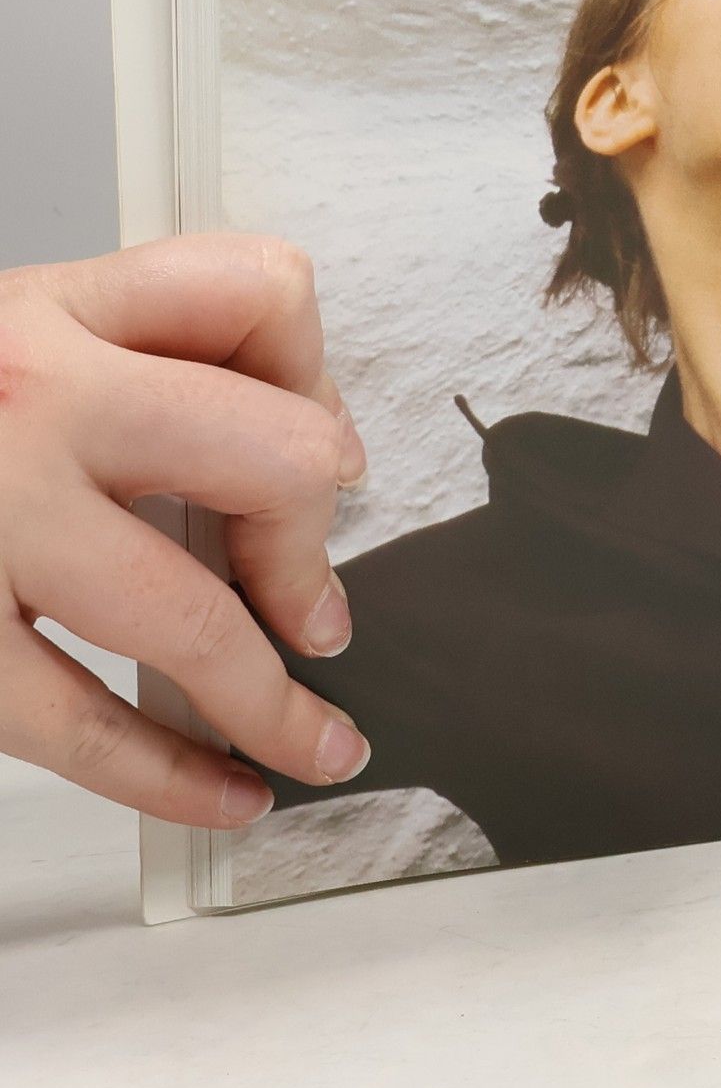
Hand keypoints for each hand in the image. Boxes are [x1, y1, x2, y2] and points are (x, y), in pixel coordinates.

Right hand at [0, 237, 371, 826]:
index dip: (316, 377)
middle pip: (273, 456)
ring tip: (318, 739)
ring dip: (277, 700)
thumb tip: (293, 449)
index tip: (321, 448)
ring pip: (193, 619)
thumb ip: (128, 359)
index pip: (260, 296)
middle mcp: (22, 406)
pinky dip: (173, 776)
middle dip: (310, 543)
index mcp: (45, 315)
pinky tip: (225, 791)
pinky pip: (81, 728)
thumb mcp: (5, 335)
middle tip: (317, 602)